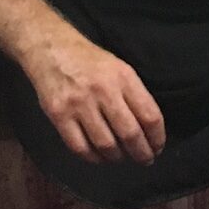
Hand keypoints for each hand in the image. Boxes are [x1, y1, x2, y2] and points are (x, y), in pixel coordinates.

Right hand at [20, 28, 165, 165]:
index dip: (157, 138)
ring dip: (118, 158)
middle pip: (130, 134)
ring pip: (106, 145)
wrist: (51, 49)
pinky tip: (100, 157)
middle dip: (142, 154)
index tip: (157, 147)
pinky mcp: (59, 115)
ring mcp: (79, 104)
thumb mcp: (120, 69)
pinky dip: (94, 158)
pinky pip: (80, 147)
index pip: (150, 116)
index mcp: (124, 78)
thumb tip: (148, 130)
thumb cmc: (90, 61)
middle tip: (145, 160)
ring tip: (122, 158)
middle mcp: (103, 91)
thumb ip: (134, 96)